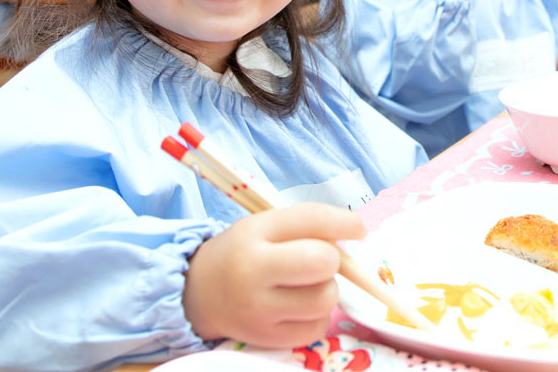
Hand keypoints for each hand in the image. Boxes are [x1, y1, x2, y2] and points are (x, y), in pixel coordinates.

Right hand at [182, 203, 364, 347]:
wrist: (198, 292)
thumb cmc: (244, 253)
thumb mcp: (264, 227)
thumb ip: (305, 227)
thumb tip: (353, 238)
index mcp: (254, 232)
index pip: (311, 219)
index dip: (344, 222)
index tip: (358, 229)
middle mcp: (253, 270)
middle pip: (322, 262)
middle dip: (332, 259)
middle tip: (322, 261)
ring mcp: (258, 308)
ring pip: (324, 298)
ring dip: (326, 289)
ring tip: (307, 285)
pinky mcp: (266, 338)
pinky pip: (316, 327)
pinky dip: (317, 316)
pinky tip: (300, 306)